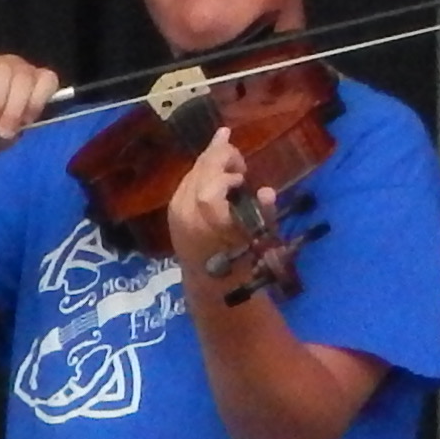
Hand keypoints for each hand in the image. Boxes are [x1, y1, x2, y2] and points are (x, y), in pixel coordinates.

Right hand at [0, 50, 62, 151]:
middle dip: (15, 107)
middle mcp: (14, 66)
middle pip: (24, 76)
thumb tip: (16, 130)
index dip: (39, 100)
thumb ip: (16, 127)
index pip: (47, 79)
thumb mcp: (6, 129)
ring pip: (2, 71)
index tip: (26, 122)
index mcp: (31, 81)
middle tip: (3, 131)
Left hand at [160, 125, 266, 279]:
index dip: (228, 162)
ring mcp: (176, 209)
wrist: (210, 283)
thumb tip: (267, 192)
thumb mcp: (257, 238)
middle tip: (238, 159)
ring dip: (210, 162)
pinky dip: (201, 173)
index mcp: (206, 214)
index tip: (245, 170)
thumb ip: (262, 213)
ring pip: (192, 173)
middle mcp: (186, 208)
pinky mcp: (172, 212)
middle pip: (200, 169)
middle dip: (219, 155)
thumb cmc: (239, 260)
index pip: (213, 176)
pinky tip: (214, 171)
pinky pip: (187, 182)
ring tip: (229, 161)